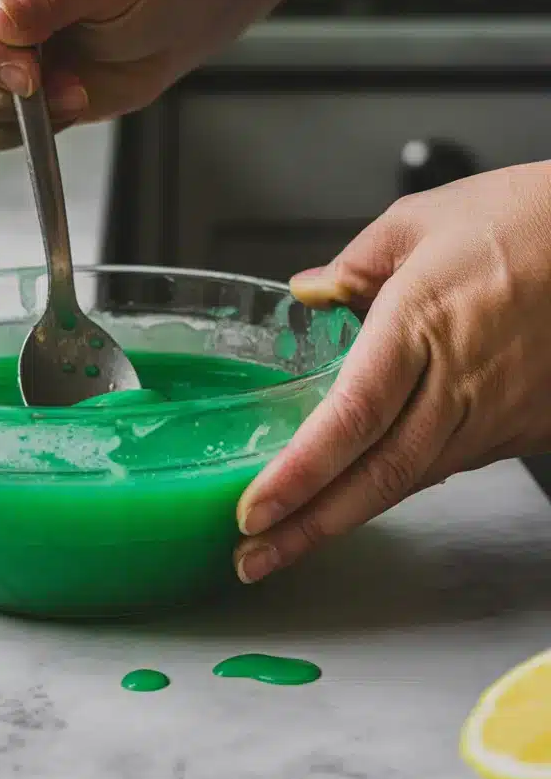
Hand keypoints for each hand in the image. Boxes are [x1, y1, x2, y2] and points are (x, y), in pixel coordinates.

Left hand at [234, 162, 550, 583]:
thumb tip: (308, 291)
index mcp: (421, 323)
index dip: (301, 471)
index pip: (350, 416)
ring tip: (291, 539)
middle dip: (310, 526)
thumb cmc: (526, 221)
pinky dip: (397, 485)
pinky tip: (359, 494)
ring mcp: (495, 414)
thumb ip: (355, 264)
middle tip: (254, 559)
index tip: (255, 508)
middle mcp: (459, 383)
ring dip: (348, 516)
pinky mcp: (521, 428)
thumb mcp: (421, 220)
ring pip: (413, 482)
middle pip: (379, 474)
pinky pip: (448, 465)